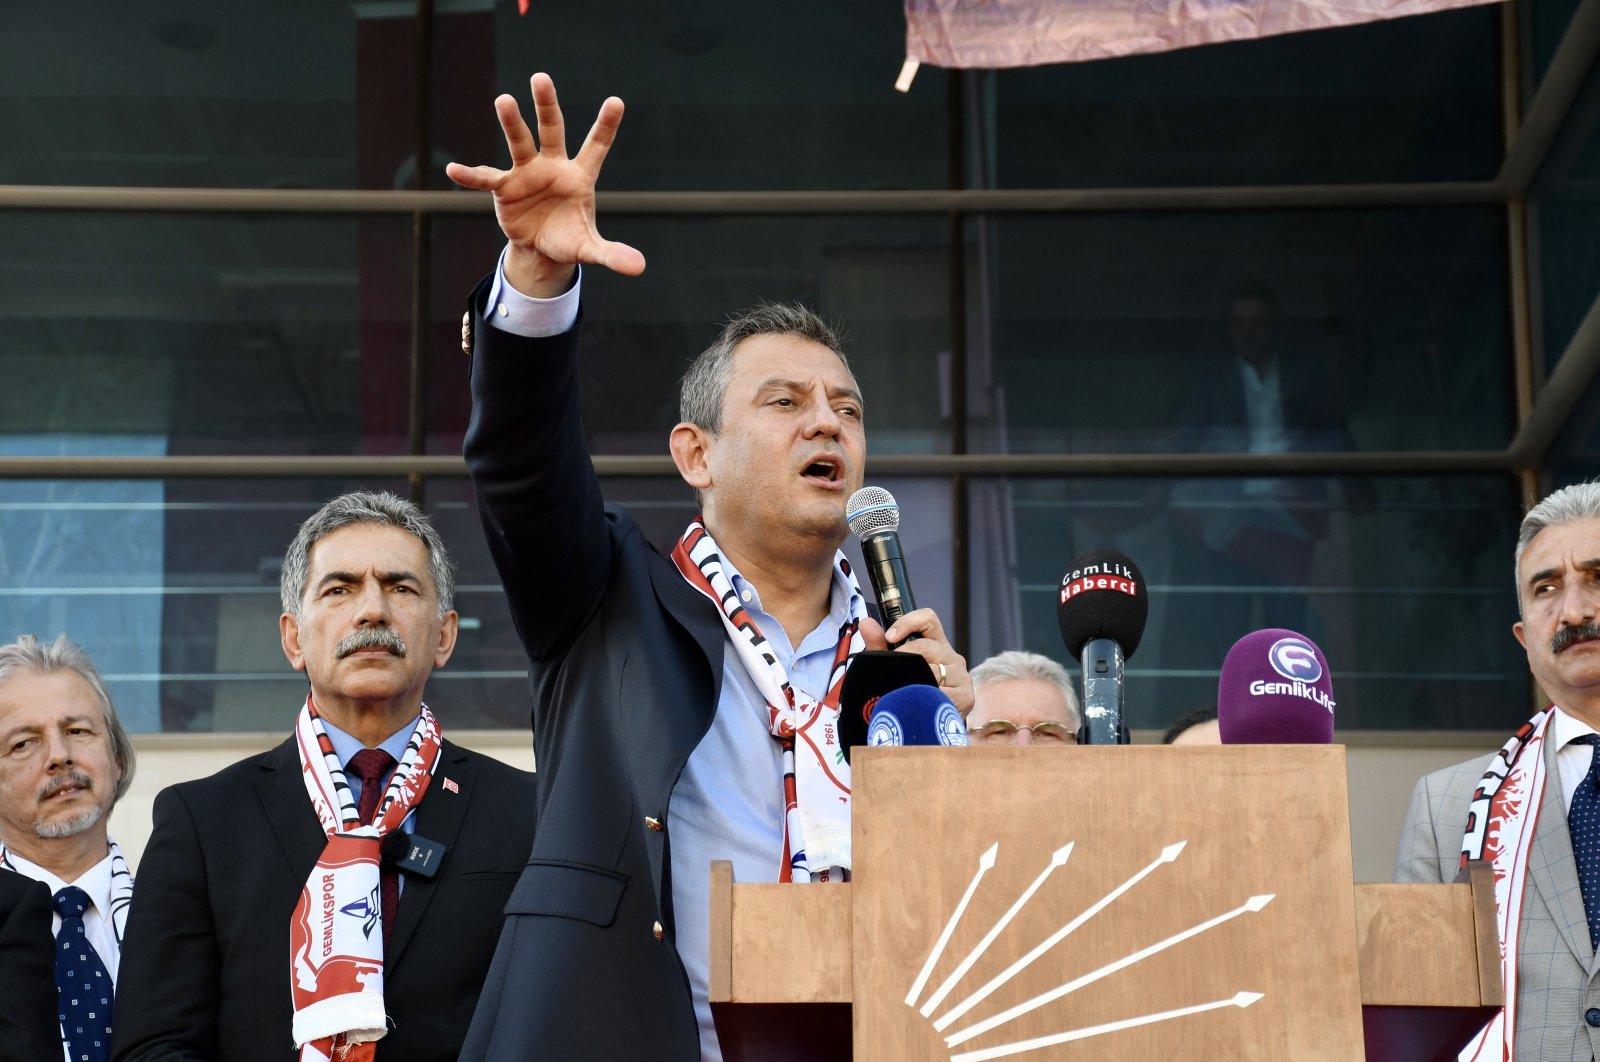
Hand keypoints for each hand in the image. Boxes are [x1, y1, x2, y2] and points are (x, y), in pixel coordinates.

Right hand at [445, 72, 645, 296]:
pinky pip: (486, 179)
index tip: (617, 101)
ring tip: (503, 100)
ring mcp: (526, 173)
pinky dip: (471, 176)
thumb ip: (613, 254)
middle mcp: (553, 166)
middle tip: (541, 78)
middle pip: (551, 130)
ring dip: (511, 123)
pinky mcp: (505, 188)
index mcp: (579, 176)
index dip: (606, 126)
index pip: (596, 147)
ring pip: (519, 143)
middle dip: (546, 105)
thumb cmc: (569, 238)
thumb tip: (639, 267)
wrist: (541, 248)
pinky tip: (454, 170)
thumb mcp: (590, 249)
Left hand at [860, 609, 972, 715]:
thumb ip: (879, 645)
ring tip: (902, 691)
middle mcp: (953, 657)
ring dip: (912, 681)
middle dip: (904, 657)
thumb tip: (866, 623)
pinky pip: (940, 693)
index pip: (928, 619)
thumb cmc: (910, 689)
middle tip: (891, 671)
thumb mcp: (893, 665)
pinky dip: (924, 698)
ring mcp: (962, 676)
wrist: (930, 724)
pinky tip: (917, 704)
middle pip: (927, 646)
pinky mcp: (966, 696)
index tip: (889, 636)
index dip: (908, 622)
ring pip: (932, 670)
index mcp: (937, 644)